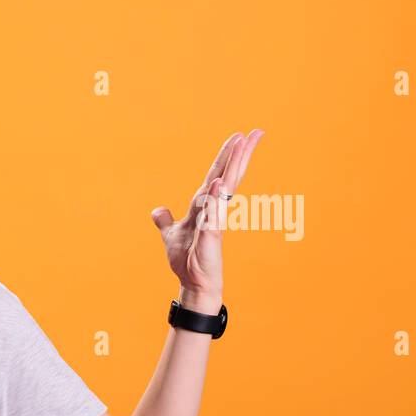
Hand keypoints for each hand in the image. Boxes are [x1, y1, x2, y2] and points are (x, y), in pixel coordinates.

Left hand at [151, 129, 263, 313]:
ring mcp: (214, 220)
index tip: (240, 136)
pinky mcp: (210, 236)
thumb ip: (166, 221)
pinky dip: (214, 198)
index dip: (227, 156)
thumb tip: (159, 210)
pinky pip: (212, 213)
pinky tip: (218, 183)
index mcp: (205, 205)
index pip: (218, 175)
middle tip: (256, 132)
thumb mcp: (171, 234)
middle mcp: (213, 209)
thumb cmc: (187, 259)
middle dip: (240, 154)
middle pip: (228, 175)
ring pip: (224, 188)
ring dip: (233, 166)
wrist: (192, 282)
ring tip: (243, 144)